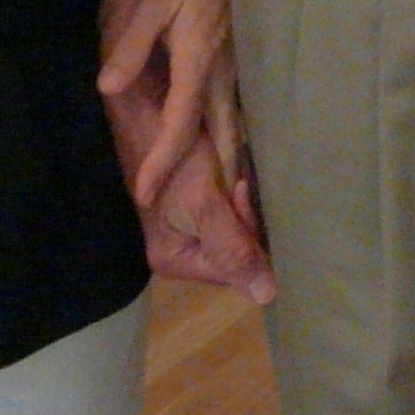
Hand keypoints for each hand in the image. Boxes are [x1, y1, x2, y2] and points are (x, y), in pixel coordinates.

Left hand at [98, 0, 242, 203]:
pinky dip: (239, 142)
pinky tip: (235, 157)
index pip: (178, 125)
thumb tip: (107, 88)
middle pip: (218, 141)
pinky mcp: (247, 66)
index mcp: (196, 64)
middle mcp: (224, 77)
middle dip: (208, 184)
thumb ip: (132, 46)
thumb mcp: (152, 2)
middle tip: (192, 218)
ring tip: (224, 205)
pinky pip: (243, 114)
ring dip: (229, 168)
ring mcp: (241, 73)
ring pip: (237, 131)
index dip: (161, 162)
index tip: (146, 194)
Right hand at [137, 135, 272, 303]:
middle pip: (233, 254)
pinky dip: (233, 199)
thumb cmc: (175, 159)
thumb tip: (266, 298)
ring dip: (240, 208)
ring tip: (234, 178)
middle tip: (237, 182)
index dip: (247, 238)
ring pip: (232, 234)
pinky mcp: (190, 210)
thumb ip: (234, 250)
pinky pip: (224, 217)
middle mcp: (178, 254)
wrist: (149, 115)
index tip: (241, 193)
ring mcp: (184, 232)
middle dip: (243, 221)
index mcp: (174, 261)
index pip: (233, 271)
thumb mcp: (206, 204)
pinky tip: (232, 178)